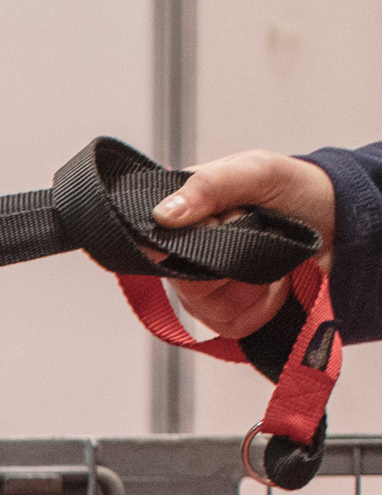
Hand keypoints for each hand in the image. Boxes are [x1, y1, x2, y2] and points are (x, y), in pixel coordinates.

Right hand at [152, 149, 337, 340]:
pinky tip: (273, 280)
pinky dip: (259, 303)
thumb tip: (163, 215)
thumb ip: (209, 186)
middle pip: (178, 278)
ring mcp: (205, 287)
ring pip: (202, 304)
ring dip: (245, 279)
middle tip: (250, 229)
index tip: (215, 223)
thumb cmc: (300, 190)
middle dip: (223, 258)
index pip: (149, 241)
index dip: (180, 240)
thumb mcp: (257, 170)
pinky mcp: (228, 314)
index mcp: (182, 214)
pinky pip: (228, 324)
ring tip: (267, 253)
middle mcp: (186, 253)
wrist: (344, 224)